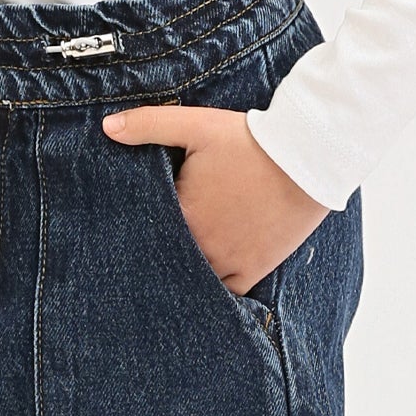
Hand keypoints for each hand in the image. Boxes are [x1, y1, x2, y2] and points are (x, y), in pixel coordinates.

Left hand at [102, 102, 327, 293]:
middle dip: (158, 251)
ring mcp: (230, 263)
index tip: (133, 223)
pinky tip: (204, 281)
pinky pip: (227, 292)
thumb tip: (108, 128)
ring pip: (193, 278)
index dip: (139, 228)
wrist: (308, 157)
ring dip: (184, 270)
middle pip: (167, 260)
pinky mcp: (254, 269)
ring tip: (176, 260)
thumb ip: (149, 124)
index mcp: (183, 216)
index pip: (144, 233)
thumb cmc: (249, 141)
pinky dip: (215, 288)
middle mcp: (203, 247)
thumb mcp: (195, 124)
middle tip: (148, 247)